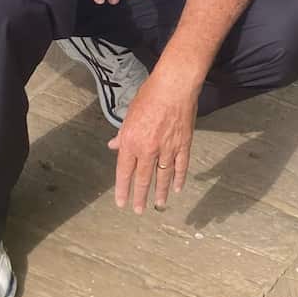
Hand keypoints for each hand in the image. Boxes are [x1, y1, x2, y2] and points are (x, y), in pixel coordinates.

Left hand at [108, 67, 198, 212]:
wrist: (174, 86)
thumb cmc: (149, 96)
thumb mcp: (129, 114)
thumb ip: (123, 134)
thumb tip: (114, 145)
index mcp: (131, 141)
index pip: (124, 171)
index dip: (123, 189)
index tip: (122, 202)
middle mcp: (147, 149)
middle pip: (143, 178)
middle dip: (140, 196)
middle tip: (139, 210)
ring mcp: (167, 149)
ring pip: (163, 176)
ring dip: (161, 192)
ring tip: (159, 205)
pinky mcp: (183, 145)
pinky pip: (180, 166)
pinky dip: (179, 178)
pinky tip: (178, 188)